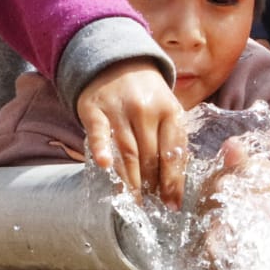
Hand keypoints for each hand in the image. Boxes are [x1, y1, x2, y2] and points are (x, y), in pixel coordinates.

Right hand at [77, 59, 187, 207]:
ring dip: (131, 179)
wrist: (118, 62)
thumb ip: (171, 142)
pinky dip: (102, 149)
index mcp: (171, 111)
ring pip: (127, 150)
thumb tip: (174, 187)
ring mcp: (120, 108)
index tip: (172, 205)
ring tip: (133, 201)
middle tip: (150, 207)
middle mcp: (147, 109)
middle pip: (150, 156)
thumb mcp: (167, 111)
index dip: (173, 182)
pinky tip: (105, 166)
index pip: (173, 153)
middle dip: (151, 185)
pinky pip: (99, 132)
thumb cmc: (147, 97)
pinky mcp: (95, 109)